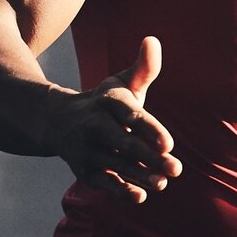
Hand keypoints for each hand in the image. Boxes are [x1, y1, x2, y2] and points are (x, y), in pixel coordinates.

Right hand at [51, 35, 181, 203]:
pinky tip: (140, 196)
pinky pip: (103, 181)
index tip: (168, 144)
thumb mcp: (121, 84)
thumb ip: (143, 68)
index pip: (131, 116)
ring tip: (163, 182)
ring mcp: (87, 149)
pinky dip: (119, 190)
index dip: (150, 130)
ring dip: (140, 176)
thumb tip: (152, 40)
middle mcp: (94, 126)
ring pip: (116, 164)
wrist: (59, 121)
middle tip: (177, 168)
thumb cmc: (105, 104)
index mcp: (108, 103)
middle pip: (124, 143)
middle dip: (150, 157)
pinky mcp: (84, 170)